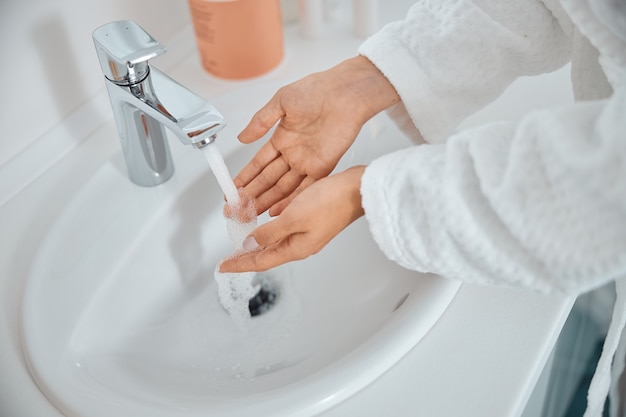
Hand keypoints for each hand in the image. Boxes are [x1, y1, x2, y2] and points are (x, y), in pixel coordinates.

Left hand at [219, 166, 366, 271]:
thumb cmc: (331, 202)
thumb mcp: (293, 217)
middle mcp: (301, 244)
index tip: (223, 267)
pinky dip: (268, 229)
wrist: (357, 191)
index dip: (239, 264)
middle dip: (246, 256)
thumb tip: (250, 243)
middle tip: (228, 258)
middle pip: (266, 255)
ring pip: (274, 242)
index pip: (260, 261)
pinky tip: (263, 224)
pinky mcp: (311, 221)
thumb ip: (270, 232)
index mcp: (296, 248)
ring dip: (255, 242)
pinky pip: (283, 230)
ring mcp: (306, 234)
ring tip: (241, 241)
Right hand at [234, 56, 398, 215]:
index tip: (233, 190)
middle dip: (252, 195)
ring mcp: (307, 162)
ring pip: (283, 187)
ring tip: (252, 214)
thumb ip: (260, 122)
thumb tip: (241, 138)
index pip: (259, 164)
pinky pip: (305, 188)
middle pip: (268, 180)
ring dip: (267, 201)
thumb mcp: (280, 102)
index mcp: (282, 138)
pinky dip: (291, 200)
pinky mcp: (323, 167)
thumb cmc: (317, 91)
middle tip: (237, 208)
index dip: (245, 178)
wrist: (344, 94)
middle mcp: (293, 153)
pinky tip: (277, 211)